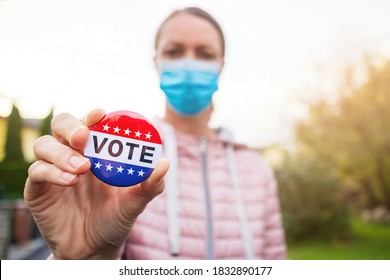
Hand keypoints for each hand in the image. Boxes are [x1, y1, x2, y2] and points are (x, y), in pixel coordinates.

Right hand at [24, 109, 168, 258]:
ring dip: (62, 152)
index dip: (92, 116)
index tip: (100, 114)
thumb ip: (149, 185)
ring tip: (82, 168)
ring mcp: (54, 170)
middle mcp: (73, 155)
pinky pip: (37, 171)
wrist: (94, 250)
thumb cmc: (116, 220)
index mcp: (96, 153)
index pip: (89, 124)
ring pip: (44, 145)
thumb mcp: (135, 203)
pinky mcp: (38, 189)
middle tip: (83, 137)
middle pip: (61, 125)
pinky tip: (70, 181)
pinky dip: (52, 172)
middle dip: (70, 126)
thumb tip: (164, 163)